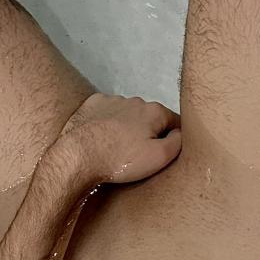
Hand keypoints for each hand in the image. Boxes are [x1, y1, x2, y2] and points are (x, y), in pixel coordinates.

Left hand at [59, 93, 181, 184]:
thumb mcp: (159, 157)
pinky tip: (103, 139)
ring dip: (128, 128)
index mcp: (154, 111)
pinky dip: (108, 123)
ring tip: (119, 149)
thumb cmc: (121, 159)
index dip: (173, 139)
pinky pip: (107, 113)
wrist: (78, 155)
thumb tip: (181, 134)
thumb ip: (178, 143)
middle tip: (139, 156)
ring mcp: (112, 100)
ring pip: (128, 115)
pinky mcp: (92, 105)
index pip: (175, 122)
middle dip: (149, 133)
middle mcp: (135, 100)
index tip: (164, 154)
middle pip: (150, 118)